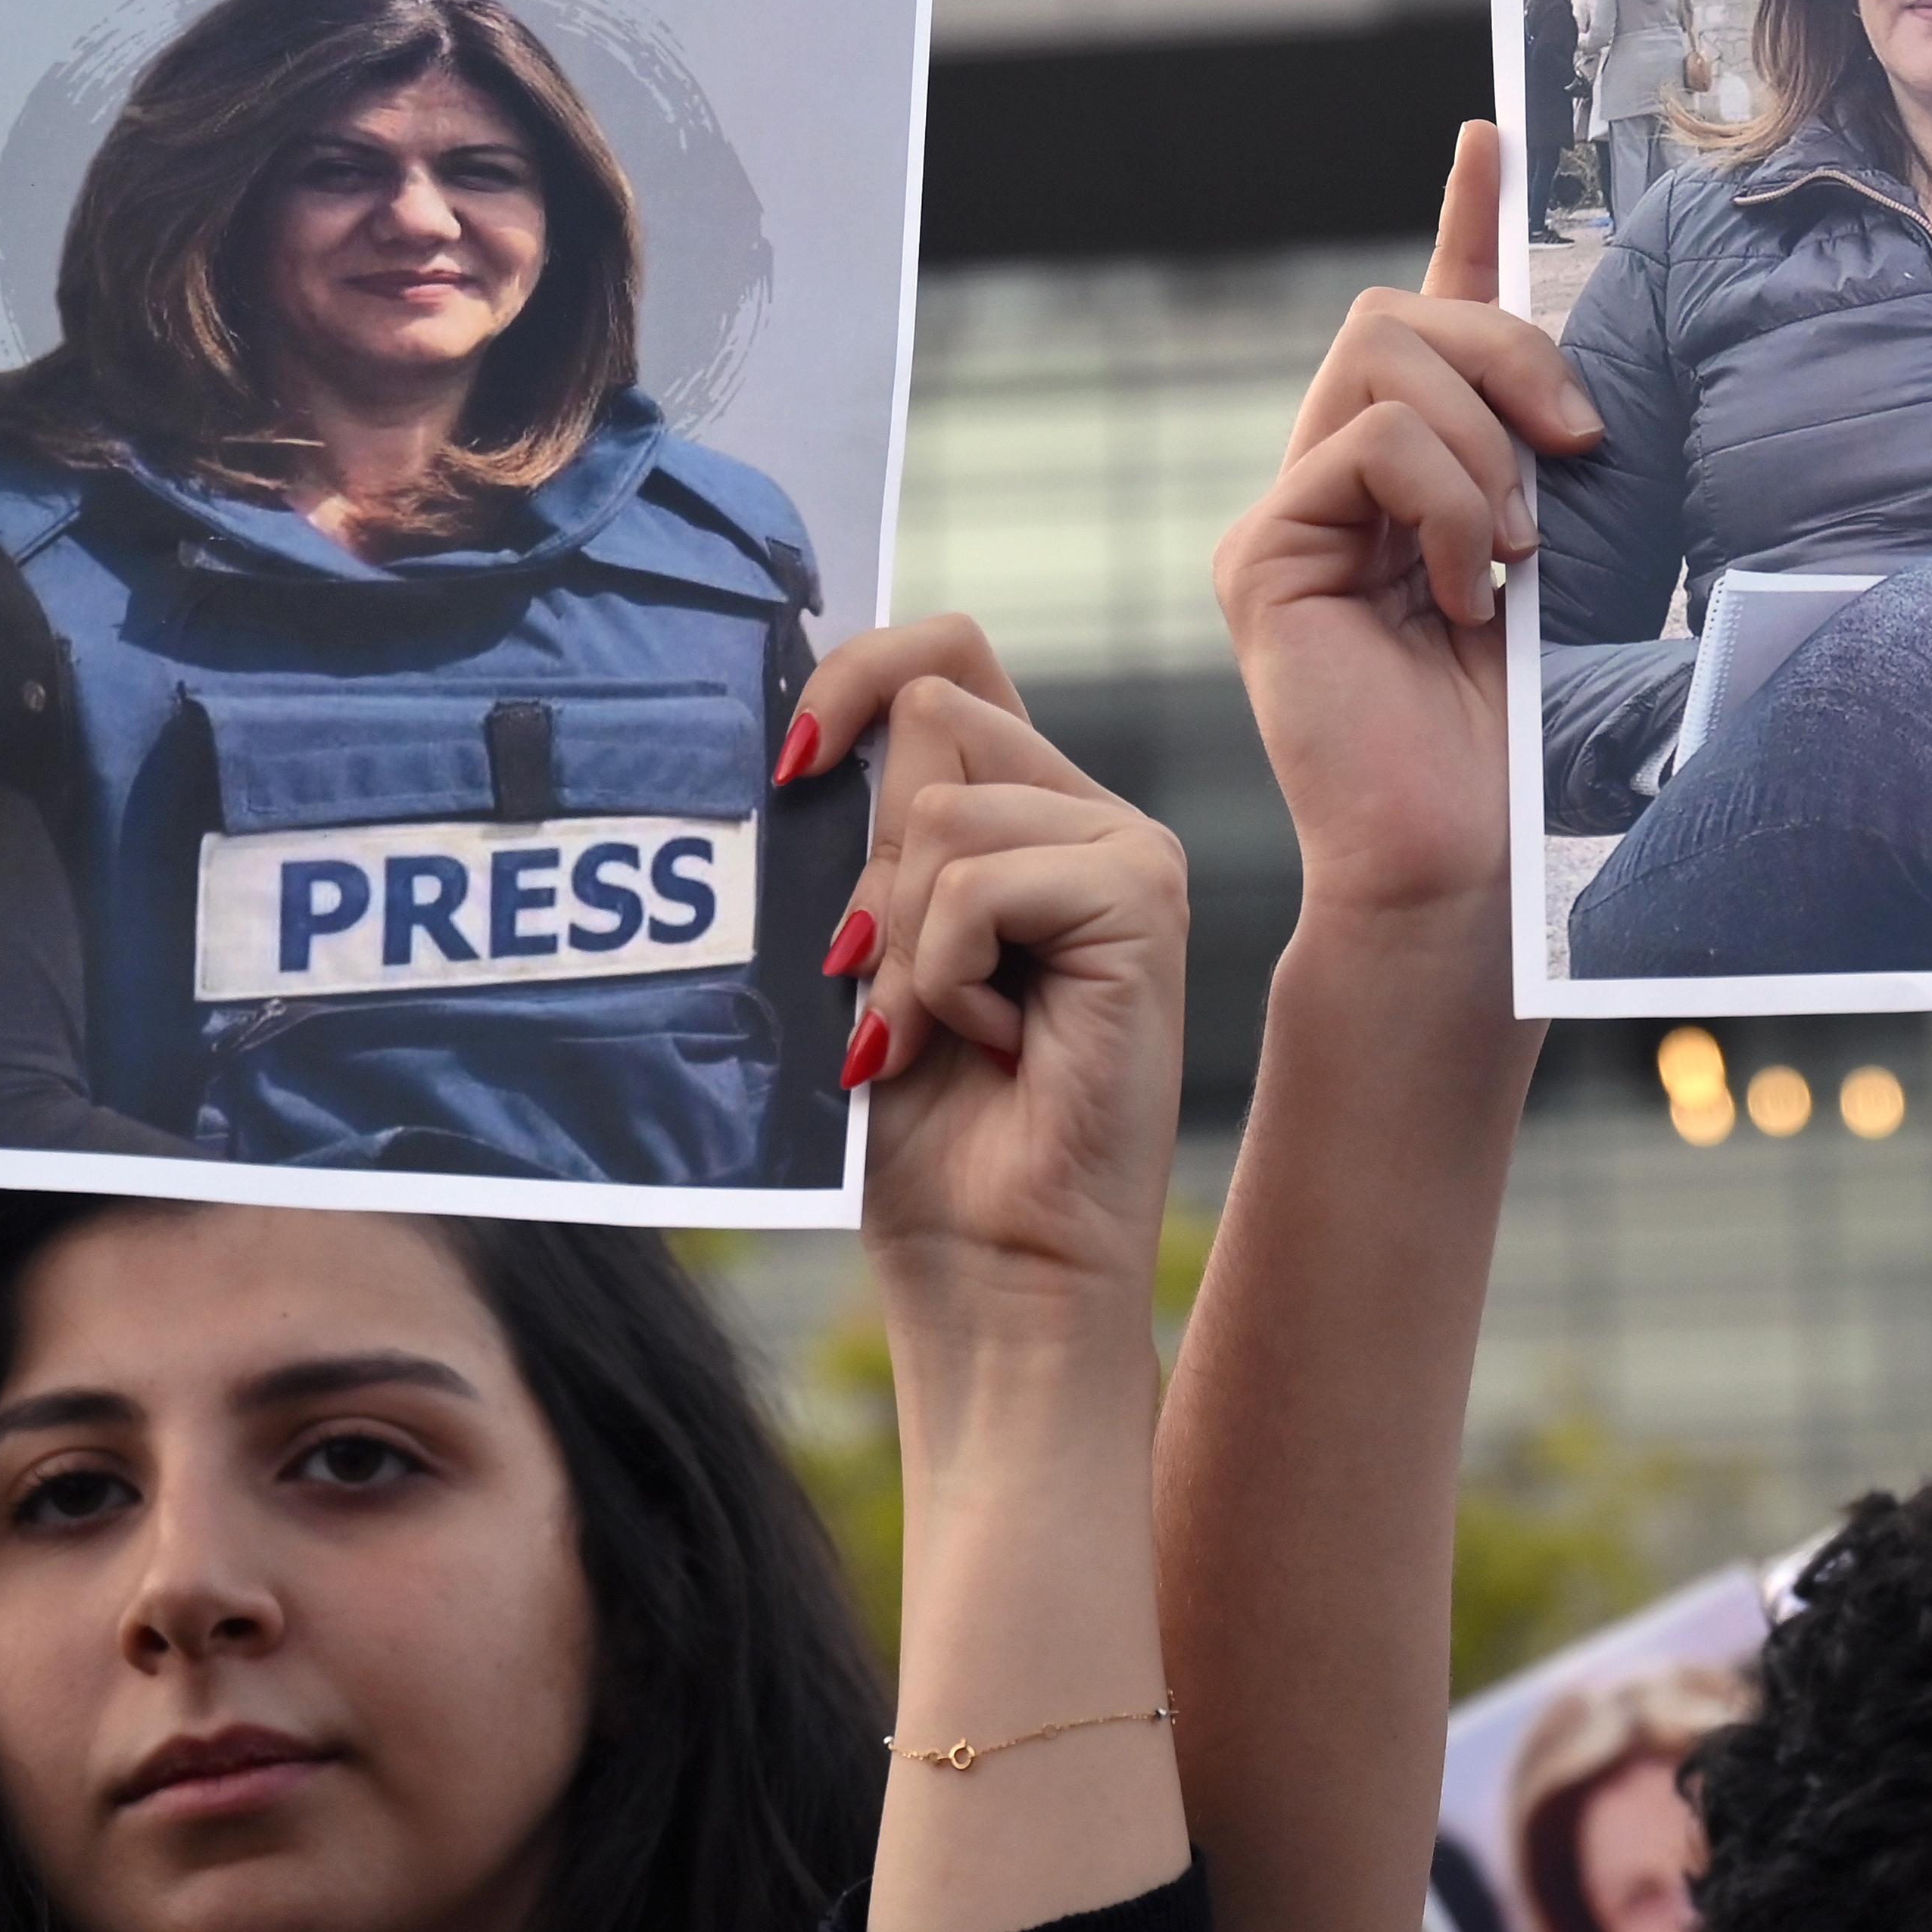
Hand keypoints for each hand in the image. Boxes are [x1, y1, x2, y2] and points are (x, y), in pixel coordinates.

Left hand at [781, 618, 1186, 1327]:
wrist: (993, 1271)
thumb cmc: (925, 1139)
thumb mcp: (861, 962)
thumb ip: (858, 849)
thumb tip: (806, 747)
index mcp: (1021, 819)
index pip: (945, 660)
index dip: (857, 675)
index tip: (790, 768)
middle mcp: (1083, 819)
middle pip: (936, 716)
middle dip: (867, 861)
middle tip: (887, 986)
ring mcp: (1124, 854)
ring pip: (941, 809)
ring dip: (902, 943)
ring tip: (942, 1034)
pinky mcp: (1141, 904)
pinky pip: (979, 881)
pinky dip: (946, 974)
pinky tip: (990, 1046)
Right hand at [1212, 120, 1604, 923]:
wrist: (1461, 865)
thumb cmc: (1514, 744)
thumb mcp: (1549, 562)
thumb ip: (1535, 459)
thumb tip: (1564, 370)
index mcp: (1407, 486)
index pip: (1423, 323)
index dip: (1461, 222)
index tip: (1491, 135)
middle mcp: (1329, 487)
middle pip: (1398, 314)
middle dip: (1509, 355)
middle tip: (1575, 456)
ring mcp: (1286, 518)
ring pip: (1381, 358)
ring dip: (1482, 444)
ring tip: (1508, 561)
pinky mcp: (1263, 557)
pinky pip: (1366, 444)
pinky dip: (1442, 503)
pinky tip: (1462, 595)